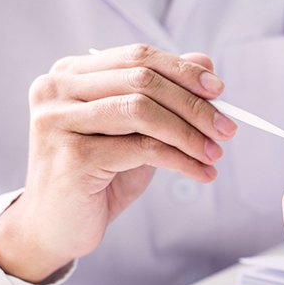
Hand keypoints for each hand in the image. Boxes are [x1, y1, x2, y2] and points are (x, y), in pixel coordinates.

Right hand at [0, 44, 236, 282]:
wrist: (56, 226)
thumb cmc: (97, 176)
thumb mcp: (136, 132)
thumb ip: (164, 98)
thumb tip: (206, 64)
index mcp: (71, 74)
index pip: (137, 57)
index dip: (183, 70)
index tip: (219, 90)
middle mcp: (57, 90)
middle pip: (143, 81)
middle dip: (194, 105)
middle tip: (227, 128)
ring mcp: (59, 121)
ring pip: (143, 111)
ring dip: (189, 134)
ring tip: (215, 153)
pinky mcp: (72, 156)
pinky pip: (142, 149)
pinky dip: (181, 160)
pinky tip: (201, 172)